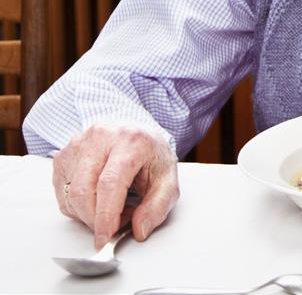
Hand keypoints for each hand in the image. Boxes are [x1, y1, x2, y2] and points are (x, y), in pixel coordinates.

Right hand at [52, 125, 178, 249]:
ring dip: (87, 214)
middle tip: (114, 224)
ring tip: (110, 206)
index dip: (105, 216)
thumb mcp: (167, 179)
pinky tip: (96, 198)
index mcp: (131, 141)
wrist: (137, 134)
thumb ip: (158, 206)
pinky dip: (77, 207)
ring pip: (69, 195)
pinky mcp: (63, 155)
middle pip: (83, 191)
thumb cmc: (150, 156)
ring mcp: (79, 144)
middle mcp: (101, 137)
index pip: (109, 183)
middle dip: (95, 220)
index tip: (105, 239)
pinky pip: (61, 194)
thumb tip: (139, 230)